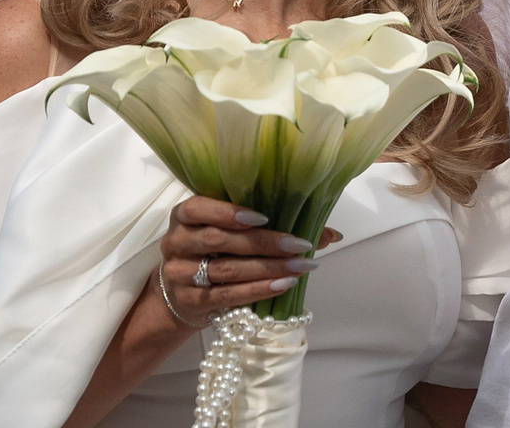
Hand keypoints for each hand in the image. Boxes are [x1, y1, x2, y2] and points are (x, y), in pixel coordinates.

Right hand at [151, 196, 340, 328]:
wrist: (181, 293)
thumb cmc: (218, 251)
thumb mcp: (236, 231)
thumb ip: (278, 224)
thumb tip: (333, 234)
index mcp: (185, 216)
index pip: (197, 208)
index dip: (228, 212)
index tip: (263, 217)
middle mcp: (176, 242)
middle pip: (220, 241)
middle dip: (265, 243)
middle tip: (300, 245)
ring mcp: (179, 274)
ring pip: (226, 270)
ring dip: (268, 268)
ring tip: (299, 267)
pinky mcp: (190, 300)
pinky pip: (227, 296)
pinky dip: (258, 290)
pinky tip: (283, 285)